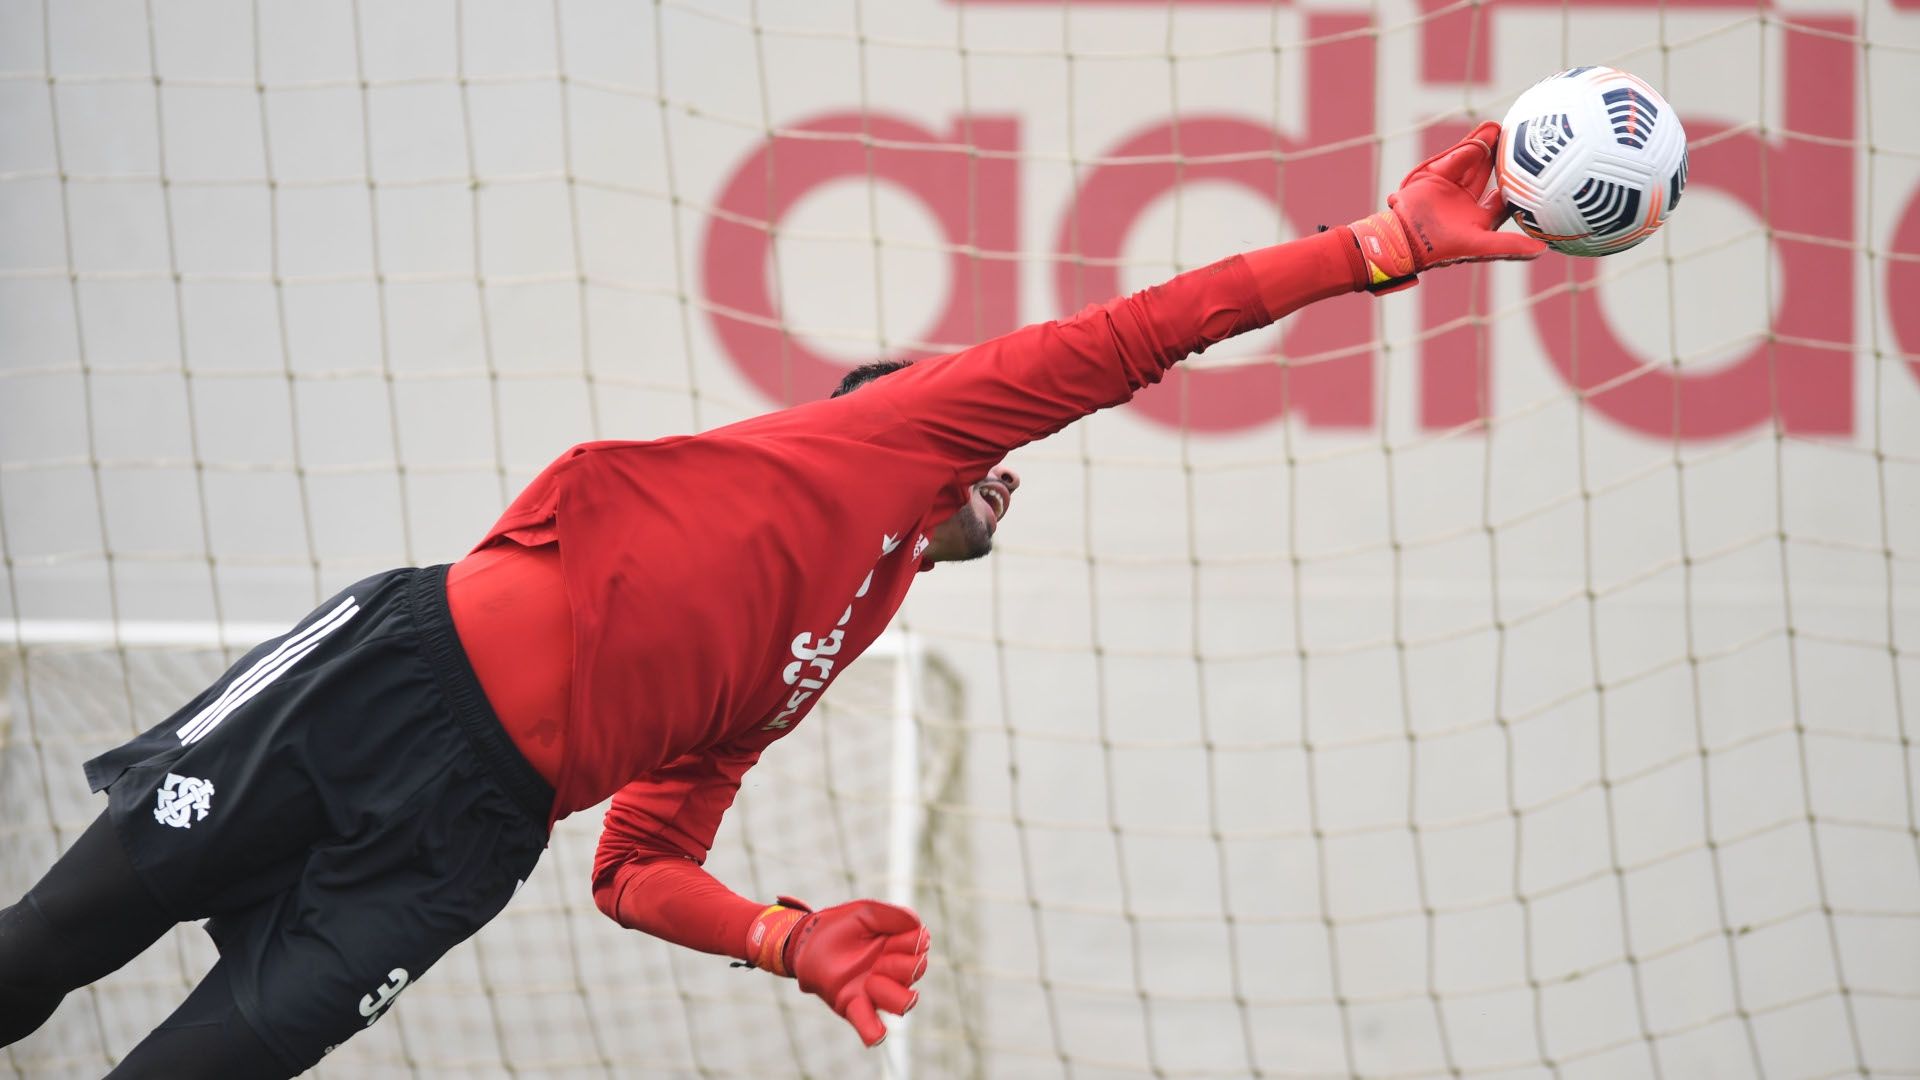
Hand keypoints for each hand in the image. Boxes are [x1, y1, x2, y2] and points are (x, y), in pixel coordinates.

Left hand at [745, 896, 931, 1046]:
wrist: (806, 942)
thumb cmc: (839, 926)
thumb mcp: (865, 912)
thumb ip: (892, 915)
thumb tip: (918, 926)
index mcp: (898, 945)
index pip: (921, 945)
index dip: (909, 942)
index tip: (888, 938)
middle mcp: (893, 971)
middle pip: (917, 972)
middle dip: (900, 965)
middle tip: (877, 960)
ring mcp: (875, 991)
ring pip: (903, 1002)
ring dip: (891, 991)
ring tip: (870, 981)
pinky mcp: (854, 1006)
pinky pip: (870, 1026)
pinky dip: (874, 1032)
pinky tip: (875, 1035)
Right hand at [1350, 120, 1548, 292]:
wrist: (1405, 238)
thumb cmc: (1444, 248)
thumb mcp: (1481, 246)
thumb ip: (1509, 246)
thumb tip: (1542, 251)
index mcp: (1478, 220)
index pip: (1502, 199)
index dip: (1516, 186)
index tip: (1531, 172)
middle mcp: (1465, 204)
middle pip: (1487, 176)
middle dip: (1500, 158)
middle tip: (1516, 140)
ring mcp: (1450, 189)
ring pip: (1471, 163)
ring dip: (1484, 146)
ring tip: (1498, 129)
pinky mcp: (1435, 178)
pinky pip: (1455, 160)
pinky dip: (1468, 147)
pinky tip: (1484, 133)